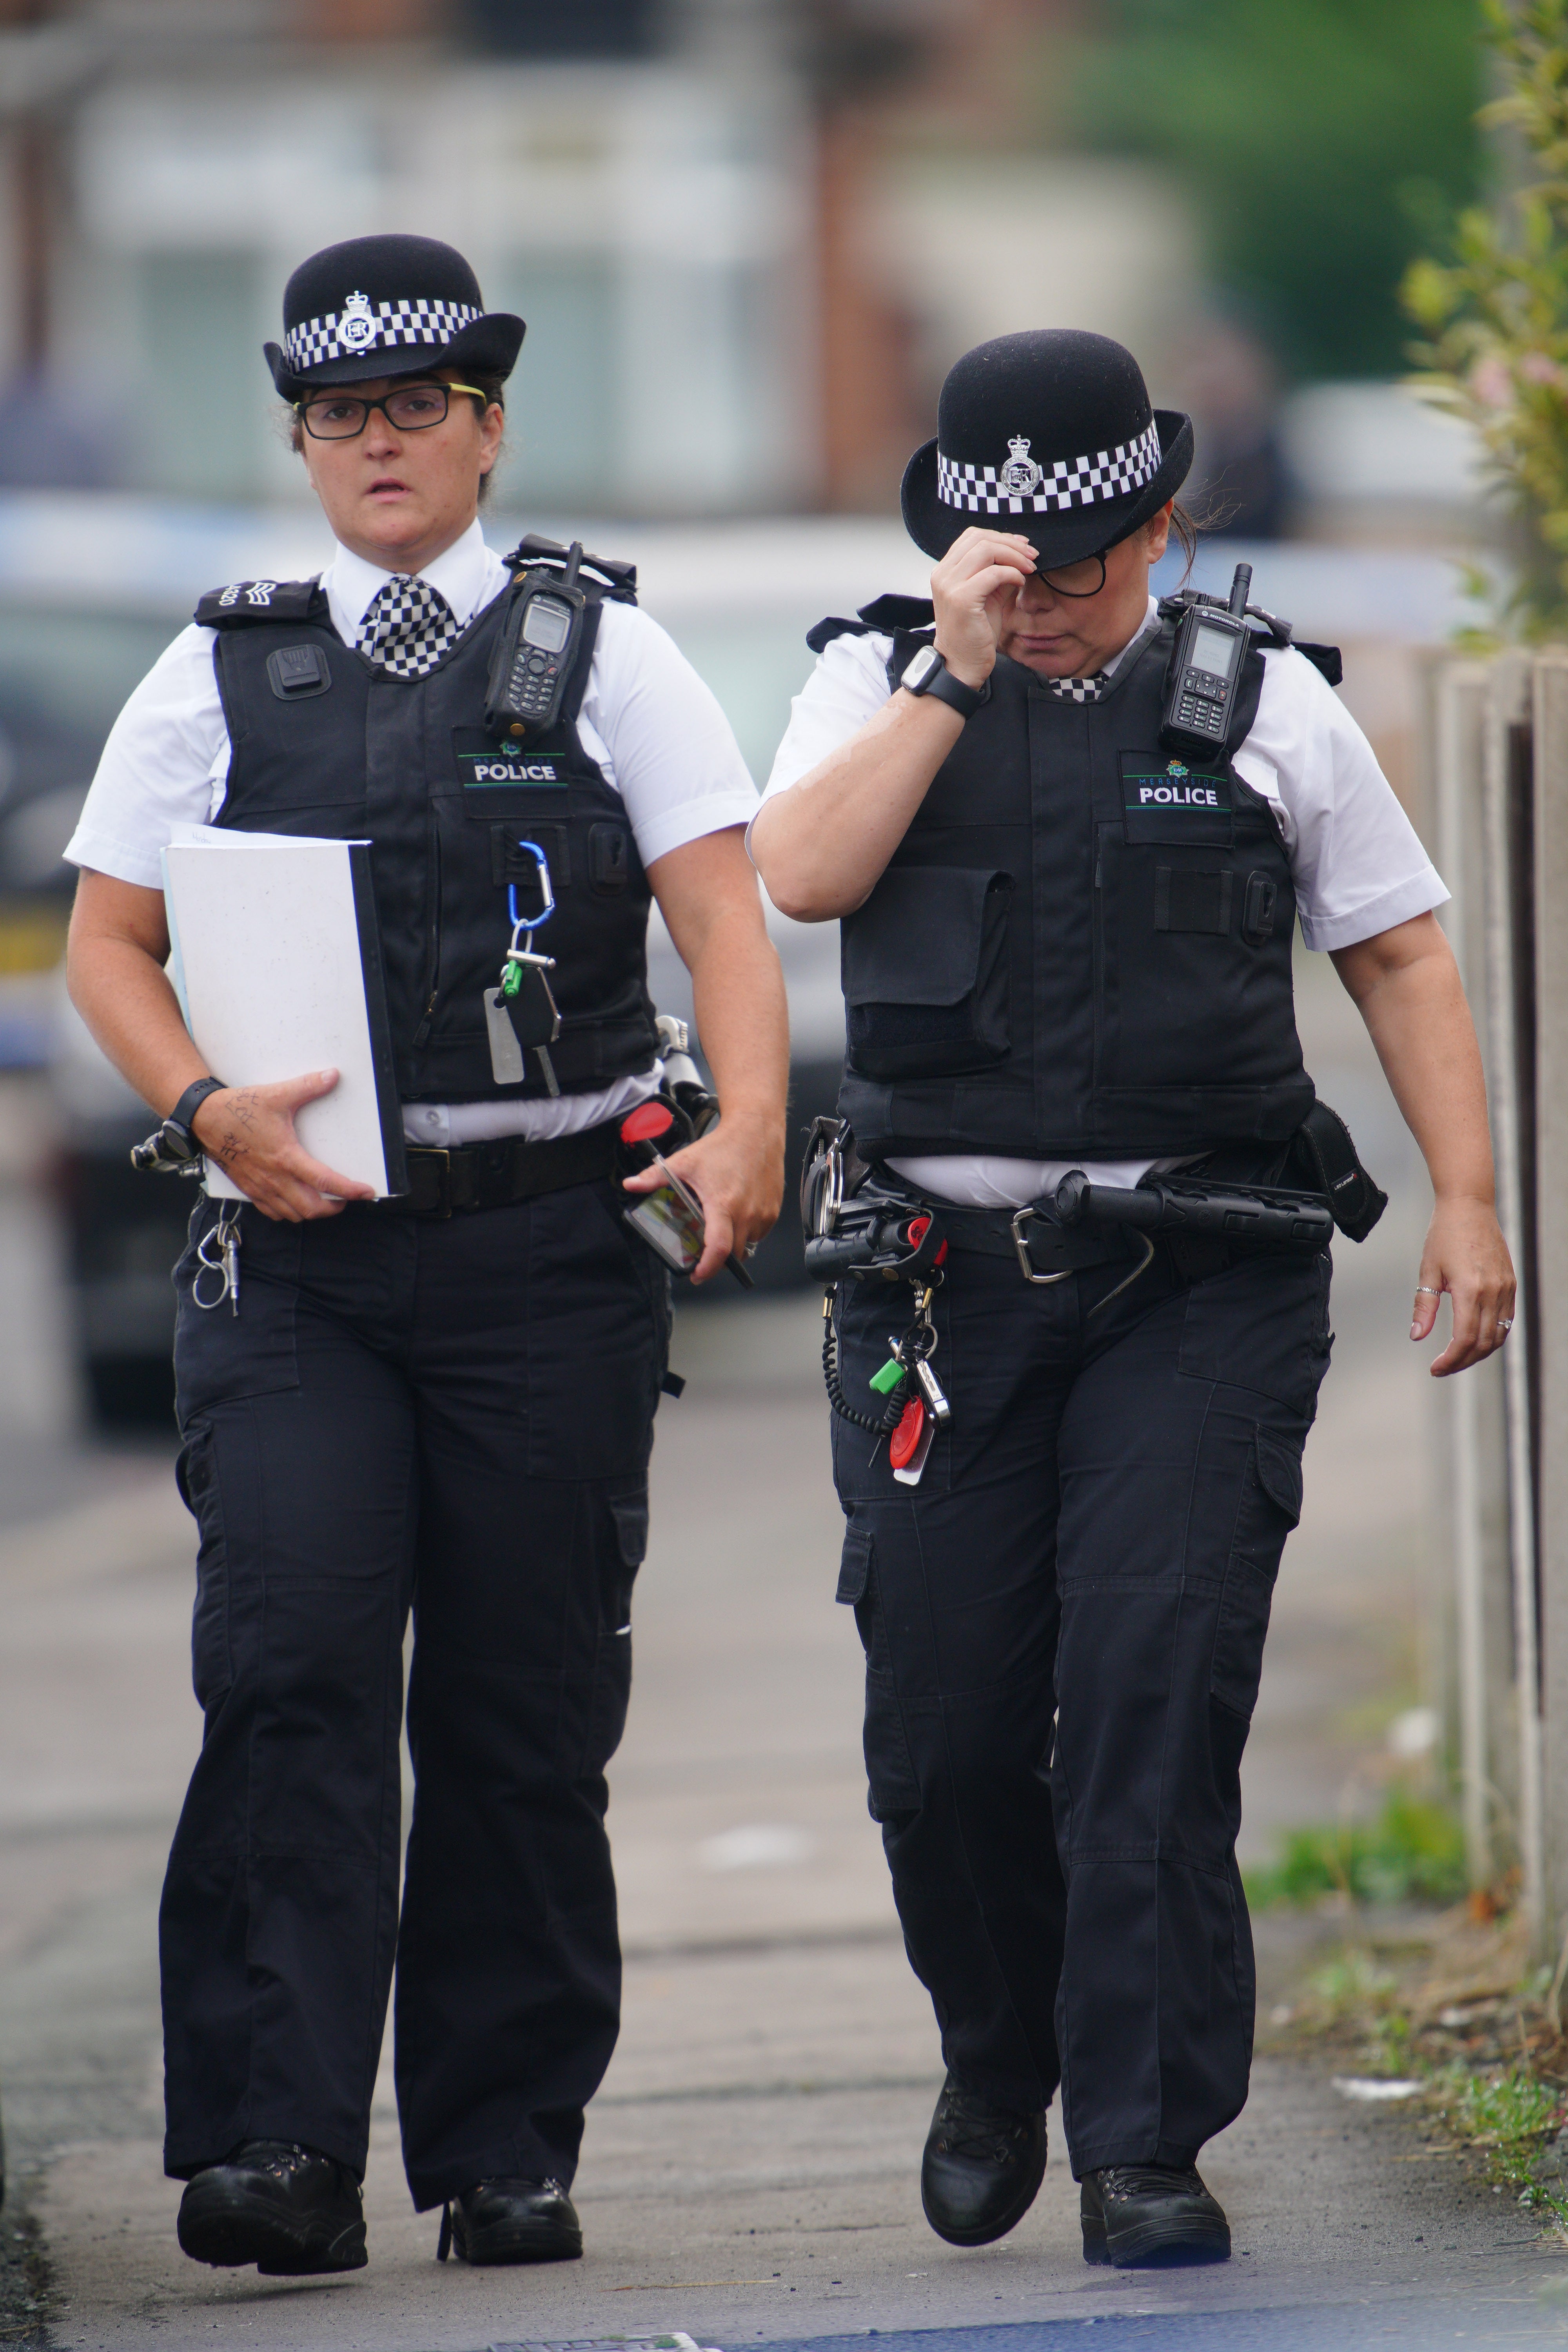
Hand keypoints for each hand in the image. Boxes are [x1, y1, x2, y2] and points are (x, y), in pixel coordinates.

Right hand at [192, 1070, 376, 1221]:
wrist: (205, 1119)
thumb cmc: (239, 1109)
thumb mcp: (277, 1095)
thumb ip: (308, 1087)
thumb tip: (332, 1076)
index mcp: (286, 1158)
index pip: (325, 1182)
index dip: (349, 1190)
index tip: (366, 1192)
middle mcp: (275, 1179)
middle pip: (311, 1209)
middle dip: (333, 1208)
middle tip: (345, 1198)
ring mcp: (261, 1187)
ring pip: (292, 1215)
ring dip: (312, 1212)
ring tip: (324, 1201)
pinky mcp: (249, 1190)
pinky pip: (272, 1213)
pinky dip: (288, 1213)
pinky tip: (295, 1203)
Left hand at [621, 1109, 783, 1283]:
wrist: (756, 1131)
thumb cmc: (724, 1147)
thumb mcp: (685, 1161)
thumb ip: (655, 1177)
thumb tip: (631, 1185)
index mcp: (724, 1204)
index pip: (719, 1249)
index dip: (708, 1268)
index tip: (697, 1274)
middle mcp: (748, 1213)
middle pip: (733, 1254)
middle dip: (717, 1259)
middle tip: (704, 1253)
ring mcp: (764, 1214)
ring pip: (748, 1245)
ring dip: (733, 1244)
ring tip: (720, 1227)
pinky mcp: (774, 1211)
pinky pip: (759, 1234)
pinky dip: (747, 1232)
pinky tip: (737, 1215)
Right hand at [930, 526, 1035, 688]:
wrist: (960, 666)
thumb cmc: (974, 635)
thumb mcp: (988, 597)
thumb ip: (998, 575)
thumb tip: (1019, 557)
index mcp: (945, 570)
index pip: (972, 536)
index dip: (1001, 537)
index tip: (1023, 547)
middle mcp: (943, 574)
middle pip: (980, 538)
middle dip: (1011, 544)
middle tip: (1032, 556)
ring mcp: (950, 585)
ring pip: (986, 550)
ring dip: (1014, 556)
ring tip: (1029, 568)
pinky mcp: (961, 599)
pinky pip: (993, 573)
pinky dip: (1012, 573)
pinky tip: (1020, 583)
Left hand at [1409, 1194, 1515, 1373]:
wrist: (1469, 1206)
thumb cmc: (1444, 1234)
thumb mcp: (1428, 1270)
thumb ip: (1424, 1307)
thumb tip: (1416, 1336)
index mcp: (1470, 1289)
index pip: (1465, 1339)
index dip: (1451, 1360)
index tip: (1435, 1368)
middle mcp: (1493, 1291)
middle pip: (1484, 1343)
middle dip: (1463, 1362)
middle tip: (1443, 1368)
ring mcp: (1505, 1287)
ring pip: (1499, 1335)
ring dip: (1479, 1353)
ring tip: (1457, 1357)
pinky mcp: (1510, 1283)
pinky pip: (1507, 1320)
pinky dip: (1493, 1336)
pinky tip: (1475, 1340)